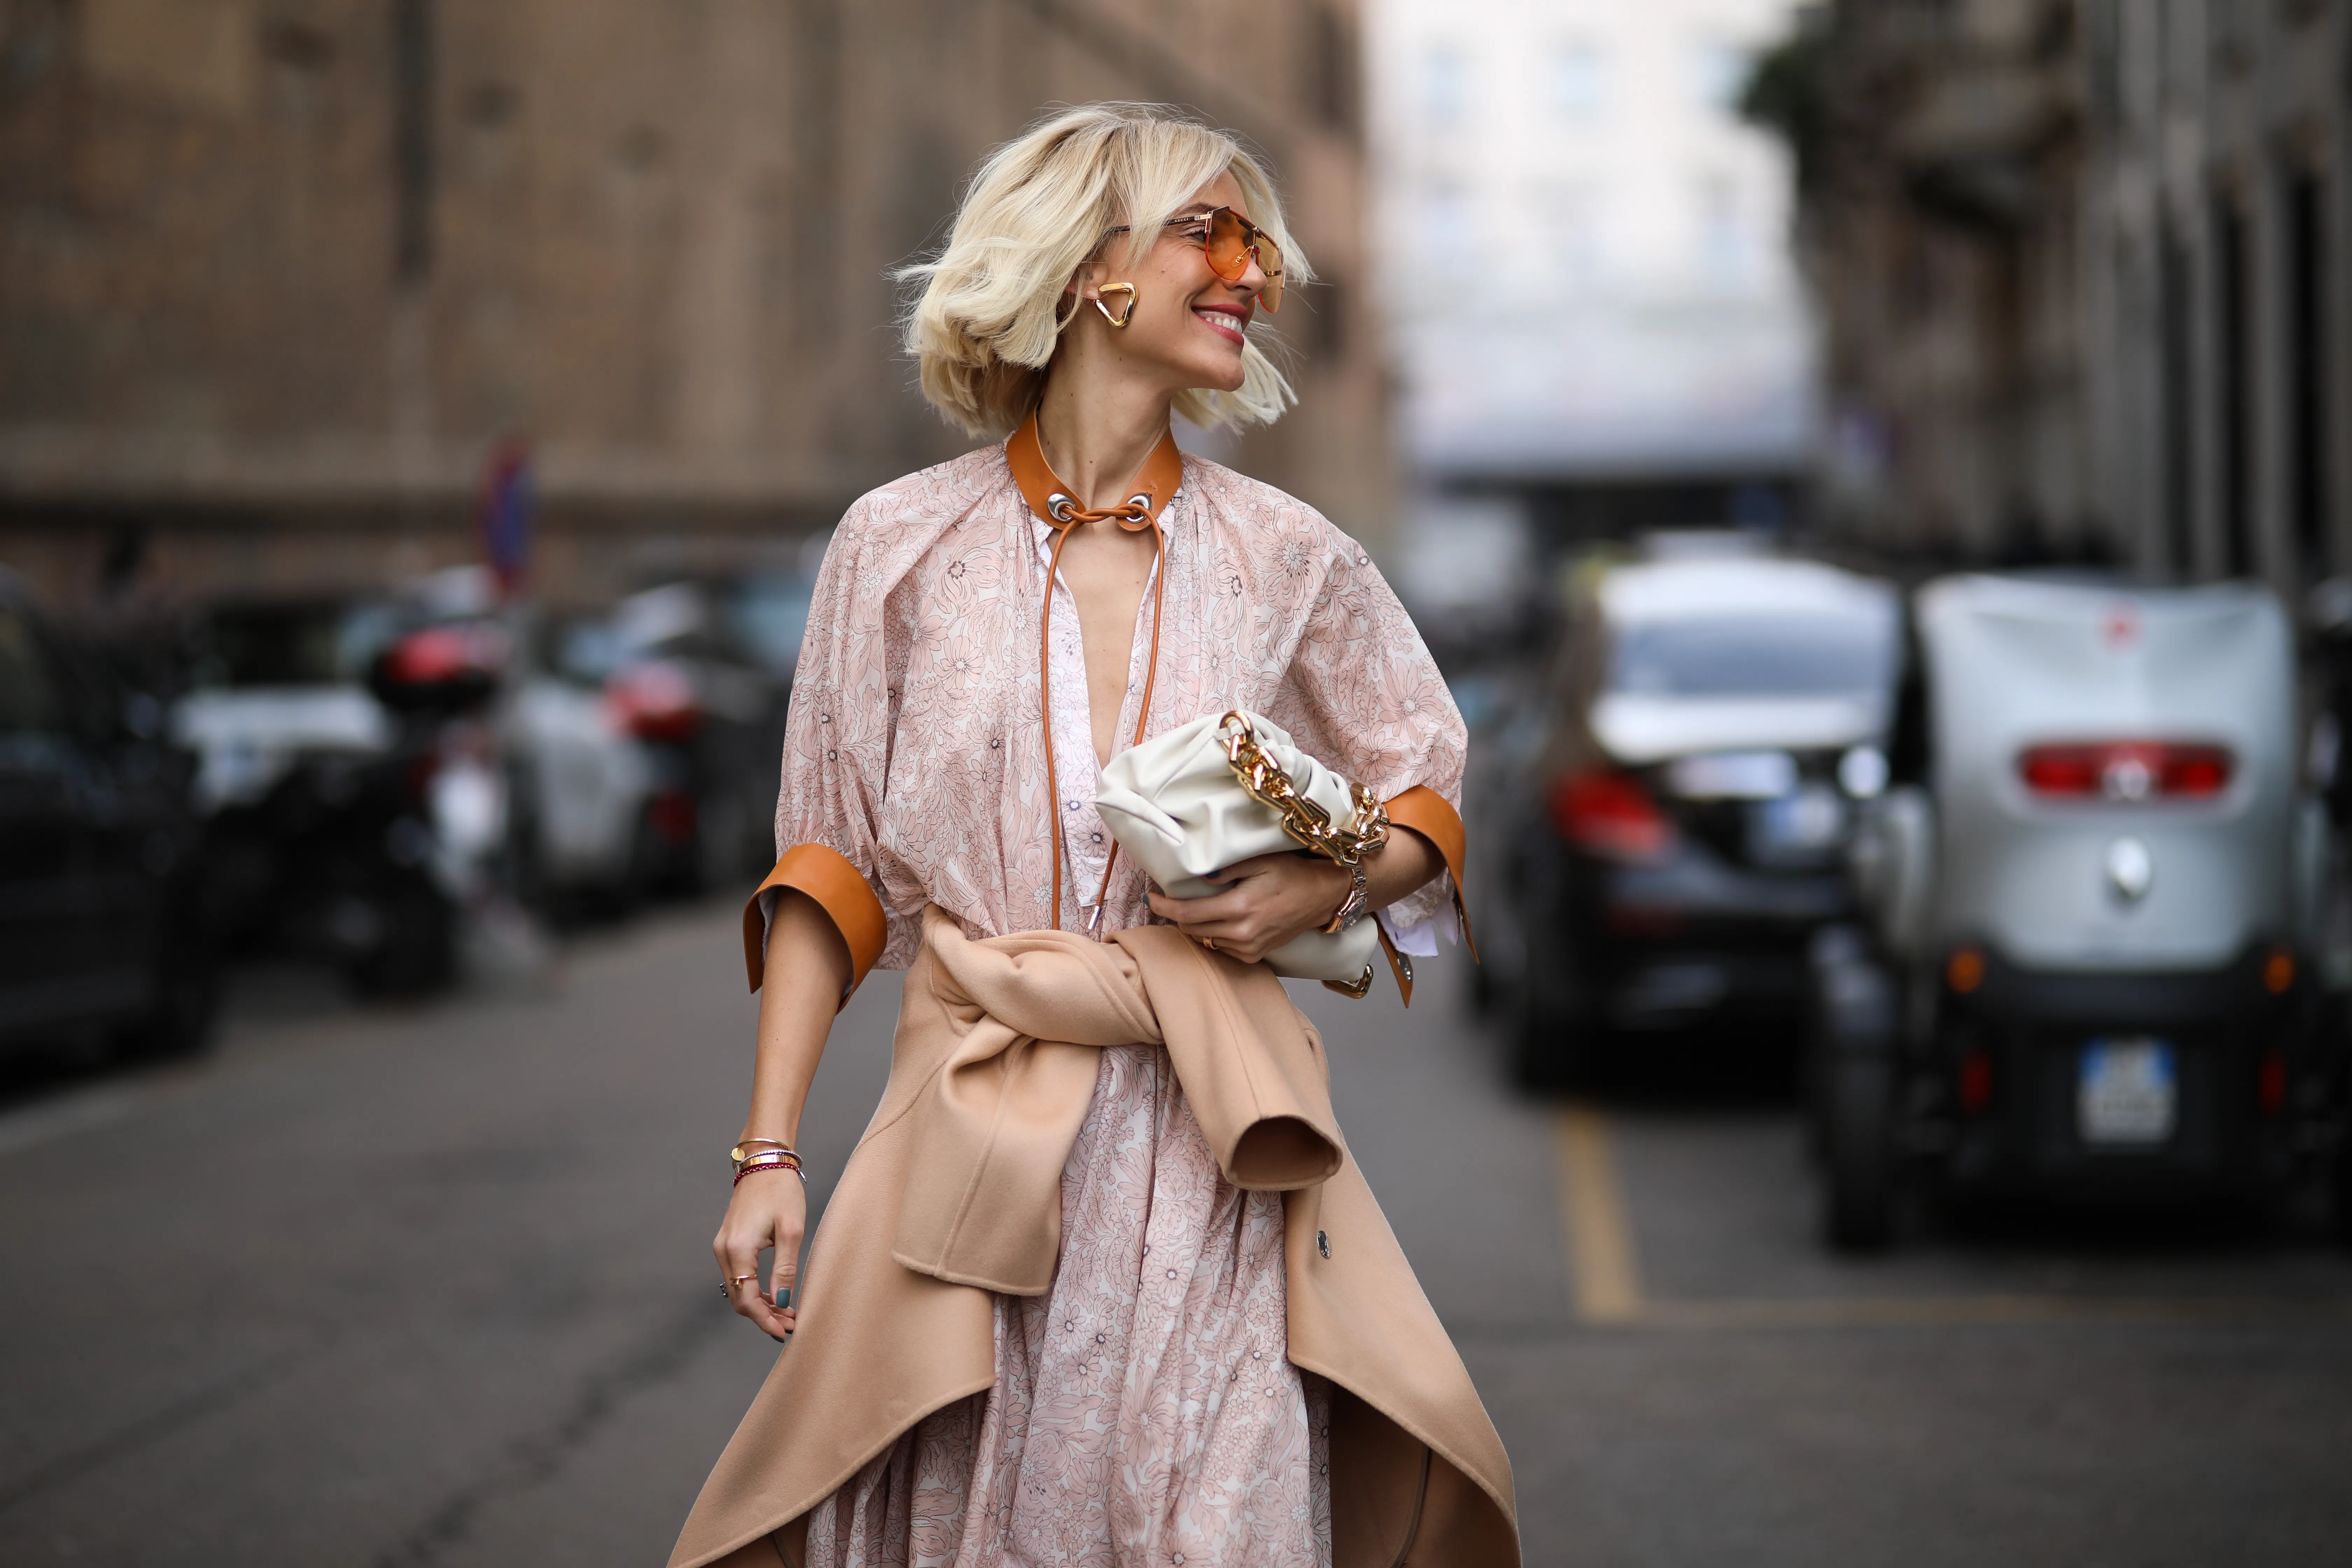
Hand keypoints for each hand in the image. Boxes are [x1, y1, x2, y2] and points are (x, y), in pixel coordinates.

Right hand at [712, 1166, 805, 1340]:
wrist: (764, 1162)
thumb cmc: (781, 1190)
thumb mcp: (791, 1230)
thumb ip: (784, 1268)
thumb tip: (782, 1301)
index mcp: (738, 1249)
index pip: (747, 1299)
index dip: (765, 1320)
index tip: (785, 1332)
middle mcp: (723, 1251)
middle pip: (739, 1298)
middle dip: (764, 1315)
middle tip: (791, 1324)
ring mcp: (723, 1246)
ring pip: (738, 1289)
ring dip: (760, 1304)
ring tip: (787, 1313)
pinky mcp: (728, 1242)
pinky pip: (738, 1275)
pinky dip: (754, 1289)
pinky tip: (775, 1294)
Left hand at [1147, 851, 1351, 963]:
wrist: (1323, 896)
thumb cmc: (1293, 875)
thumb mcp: (1260, 862)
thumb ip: (1227, 870)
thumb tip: (1202, 879)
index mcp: (1238, 908)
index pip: (1187, 914)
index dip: (1164, 908)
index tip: (1152, 898)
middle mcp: (1241, 933)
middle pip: (1191, 930)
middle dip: (1176, 917)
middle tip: (1170, 901)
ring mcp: (1249, 948)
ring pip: (1205, 941)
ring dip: (1194, 927)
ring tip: (1194, 909)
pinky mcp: (1255, 955)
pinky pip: (1222, 949)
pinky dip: (1213, 936)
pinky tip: (1218, 921)